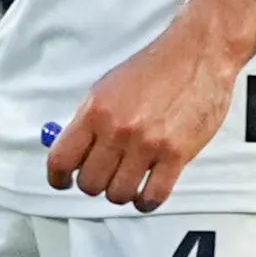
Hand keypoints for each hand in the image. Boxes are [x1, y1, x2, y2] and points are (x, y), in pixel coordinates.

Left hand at [43, 20, 241, 209]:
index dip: (58, 178)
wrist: (197, 54)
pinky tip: (146, 193)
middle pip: (90, 183)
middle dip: (94, 184)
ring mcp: (147, 144)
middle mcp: (118, 130)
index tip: (63, 182)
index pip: (61, 159)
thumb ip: (89, 120)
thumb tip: (73, 152)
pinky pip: (152, 196)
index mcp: (95, 111)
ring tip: (128, 182)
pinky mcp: (176, 155)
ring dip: (121, 193)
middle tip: (105, 176)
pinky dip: (145, 201)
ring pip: (118, 194)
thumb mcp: (108, 88)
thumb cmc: (154, 69)